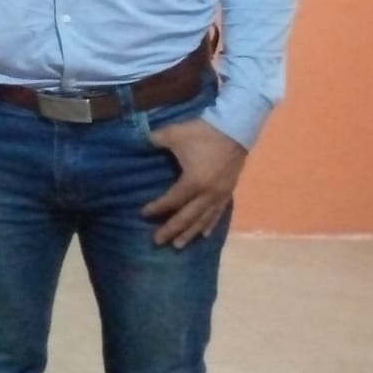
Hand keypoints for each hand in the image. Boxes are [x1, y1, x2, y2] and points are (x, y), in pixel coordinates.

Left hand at [142, 118, 247, 246]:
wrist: (236, 127)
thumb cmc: (203, 132)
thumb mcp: (173, 134)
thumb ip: (153, 140)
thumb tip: (137, 143)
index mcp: (193, 182)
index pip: (172, 200)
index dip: (157, 208)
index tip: (143, 214)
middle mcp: (208, 193)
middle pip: (188, 217)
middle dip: (172, 230)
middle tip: (158, 242)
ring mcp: (221, 194)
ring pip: (204, 219)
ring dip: (190, 233)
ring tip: (179, 245)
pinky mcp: (229, 191)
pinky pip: (218, 213)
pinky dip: (210, 225)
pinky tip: (204, 234)